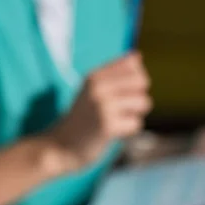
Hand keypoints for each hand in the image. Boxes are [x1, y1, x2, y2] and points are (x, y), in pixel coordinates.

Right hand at [46, 52, 151, 171]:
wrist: (61, 147)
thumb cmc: (82, 119)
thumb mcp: (91, 91)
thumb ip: (113, 74)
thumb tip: (138, 57)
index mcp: (94, 76)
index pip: (133, 64)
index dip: (135, 80)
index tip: (121, 94)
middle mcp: (98, 88)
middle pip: (142, 82)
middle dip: (139, 96)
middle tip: (123, 109)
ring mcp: (103, 107)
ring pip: (143, 102)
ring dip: (135, 114)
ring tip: (117, 120)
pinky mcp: (108, 126)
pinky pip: (136, 123)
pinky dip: (128, 130)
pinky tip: (113, 133)